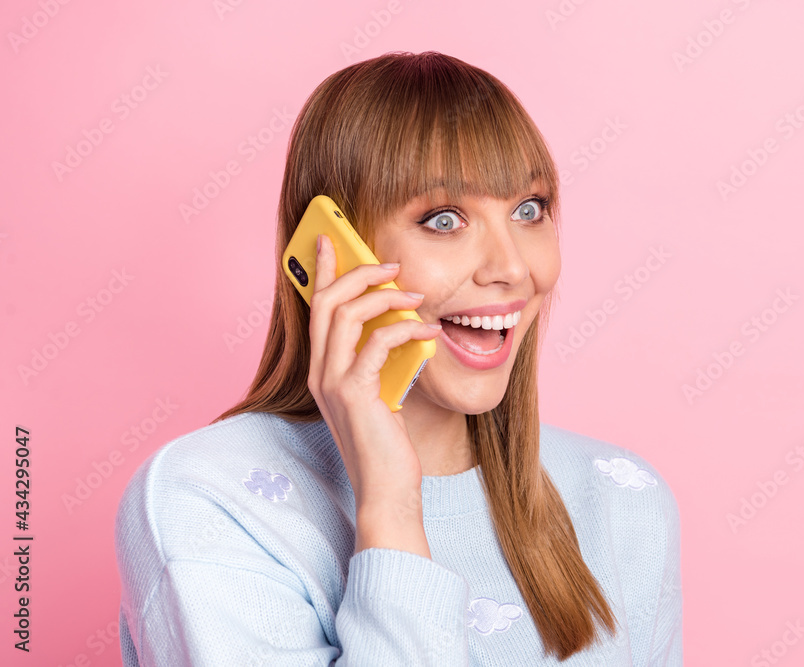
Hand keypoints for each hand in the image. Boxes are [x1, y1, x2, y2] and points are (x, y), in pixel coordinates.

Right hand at [306, 234, 440, 555]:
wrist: (387, 491)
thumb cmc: (388, 446)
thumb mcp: (381, 394)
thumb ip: (379, 362)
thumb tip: (402, 326)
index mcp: (323, 370)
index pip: (316, 308)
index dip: (322, 270)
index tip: (330, 239)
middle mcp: (320, 372)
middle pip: (326, 300)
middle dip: (358, 272)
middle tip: (392, 263)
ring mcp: (333, 382)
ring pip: (346, 314)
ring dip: (386, 296)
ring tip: (419, 296)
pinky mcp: (355, 393)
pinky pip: (377, 342)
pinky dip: (407, 328)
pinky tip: (432, 331)